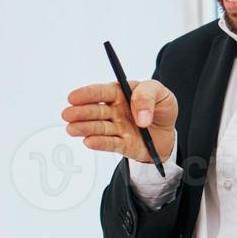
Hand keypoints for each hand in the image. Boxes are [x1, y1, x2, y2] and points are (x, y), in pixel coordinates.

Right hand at [62, 80, 177, 162]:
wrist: (168, 133)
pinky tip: (88, 141)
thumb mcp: (162, 94)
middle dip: (80, 112)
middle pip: (96, 111)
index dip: (87, 94)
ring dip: (84, 128)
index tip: (73, 97)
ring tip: (72, 129)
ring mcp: (117, 128)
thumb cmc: (161, 109)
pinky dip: (99, 143)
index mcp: (121, 94)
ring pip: (99, 128)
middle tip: (68, 114)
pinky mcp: (122, 145)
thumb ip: (148, 97)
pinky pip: (110, 144)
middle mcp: (115, 111)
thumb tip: (141, 117)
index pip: (102, 92)